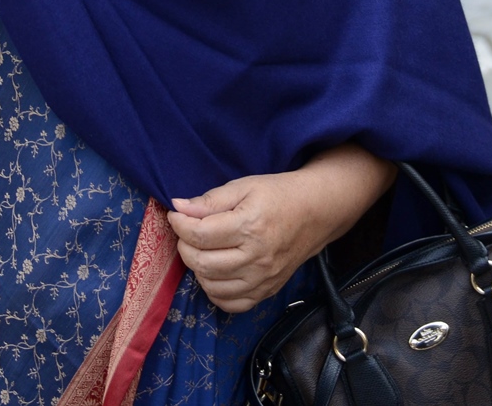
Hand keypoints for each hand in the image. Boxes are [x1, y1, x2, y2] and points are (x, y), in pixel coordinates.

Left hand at [167, 145, 394, 312]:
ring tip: (200, 250)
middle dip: (184, 246)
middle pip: (202, 263)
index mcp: (250, 227)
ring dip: (197, 269)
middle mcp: (256, 258)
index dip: (179, 225)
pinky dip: (215, 292)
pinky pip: (232, 304)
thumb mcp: (244, 186)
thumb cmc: (278, 195)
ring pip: (212, 286)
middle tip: (185, 232)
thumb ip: (210, 200)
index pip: (199, 235)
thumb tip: (178, 206)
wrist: (315, 213)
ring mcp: (263, 279)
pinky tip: (214, 272)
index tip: (176, 215)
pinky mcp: (267, 291)